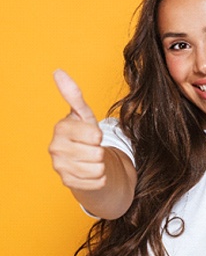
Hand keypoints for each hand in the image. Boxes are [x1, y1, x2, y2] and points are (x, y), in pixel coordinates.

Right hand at [49, 70, 105, 190]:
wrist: (83, 161)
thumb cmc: (85, 135)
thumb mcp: (83, 115)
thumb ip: (74, 96)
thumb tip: (58, 72)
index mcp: (61, 129)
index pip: (95, 135)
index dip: (99, 135)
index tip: (92, 135)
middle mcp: (56, 149)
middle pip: (97, 154)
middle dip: (100, 151)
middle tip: (91, 148)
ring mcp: (60, 168)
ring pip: (98, 169)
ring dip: (100, 165)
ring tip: (91, 159)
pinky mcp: (69, 184)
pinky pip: (98, 181)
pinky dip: (99, 177)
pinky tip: (90, 171)